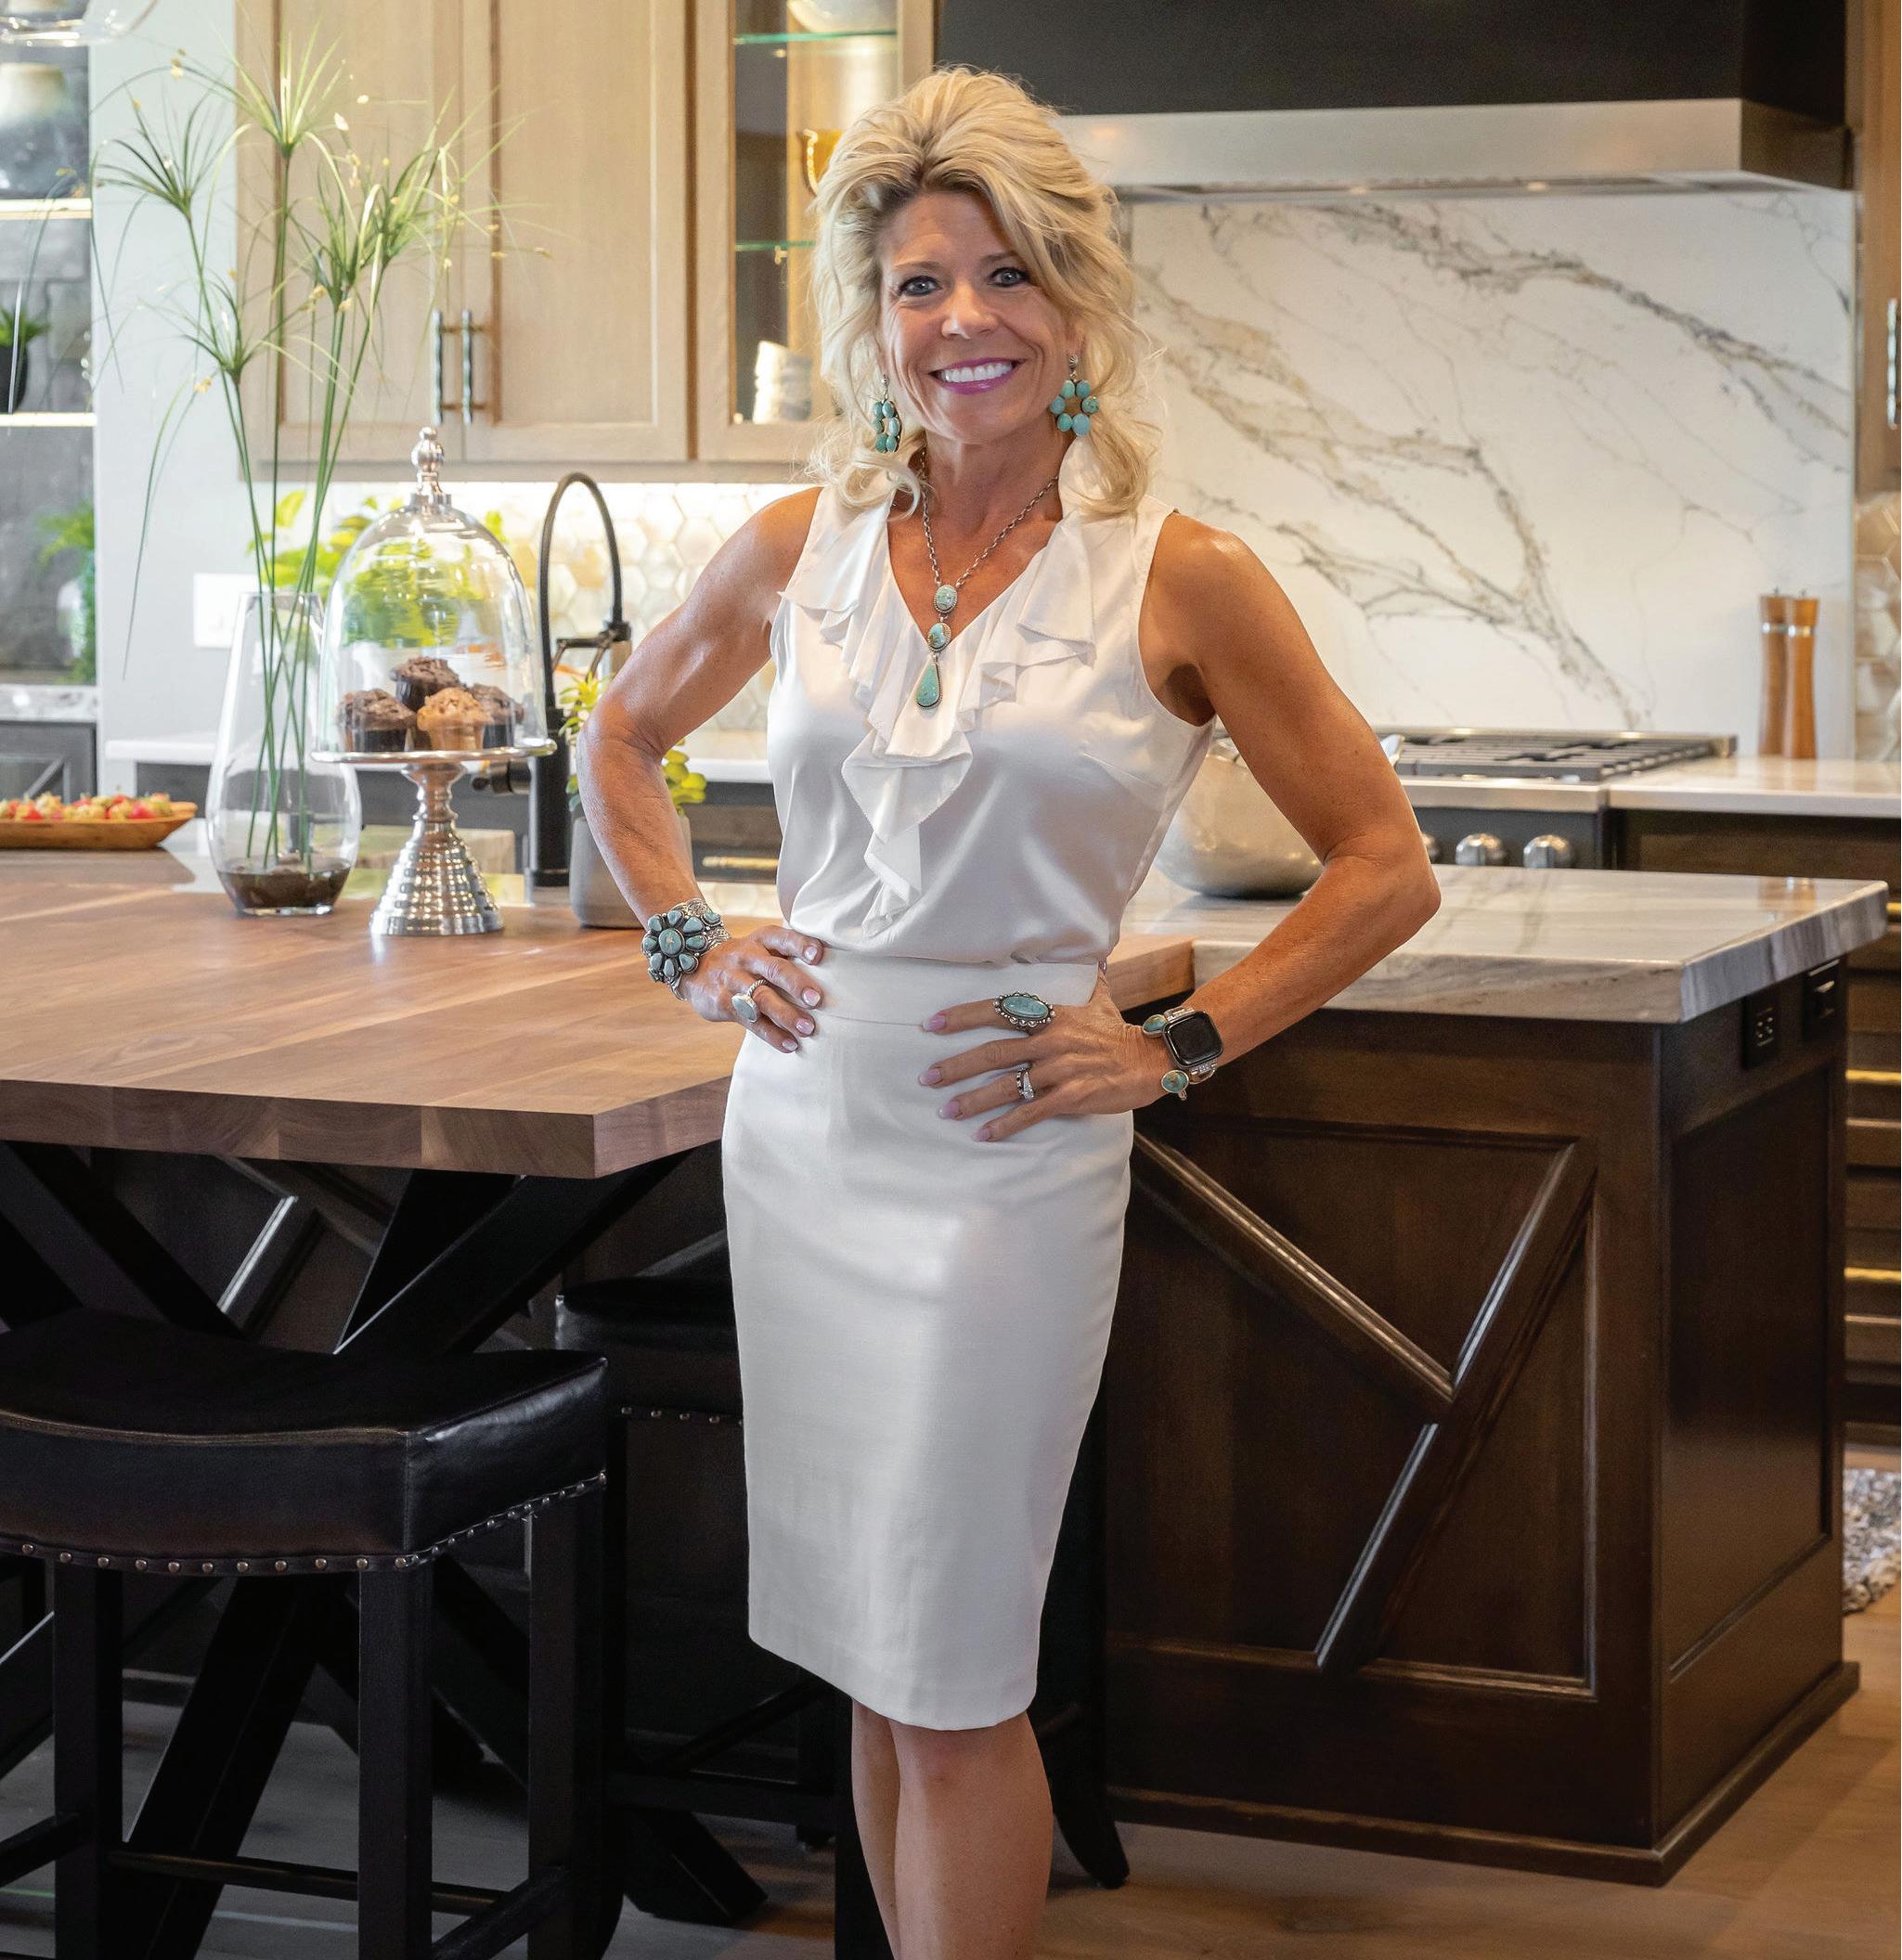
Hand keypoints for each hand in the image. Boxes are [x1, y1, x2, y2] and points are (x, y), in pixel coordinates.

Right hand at [676, 922, 827, 1050]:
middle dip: (797, 984)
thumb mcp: (759, 946)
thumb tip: (834, 975)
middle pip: (774, 969)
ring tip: (808, 1029)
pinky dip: (772, 1034)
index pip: (783, 937)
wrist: (693, 966)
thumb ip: (786, 955)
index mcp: (761, 940)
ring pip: (762, 998)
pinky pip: (751, 1021)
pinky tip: (790, 1045)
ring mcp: (733, 980)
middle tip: (817, 1000)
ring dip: (786, 1015)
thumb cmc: (744, 959)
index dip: (801, 945)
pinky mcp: (724, 1003)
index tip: (819, 955)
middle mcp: (747, 957)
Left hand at [917, 966, 1171, 1139]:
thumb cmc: (1119, 1033)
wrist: (1153, 1061)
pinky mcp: (1072, 1096)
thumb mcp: (1099, 1002)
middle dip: (956, 1066)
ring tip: (946, 1110)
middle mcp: (1051, 1041)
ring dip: (973, 1100)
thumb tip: (1092, 956)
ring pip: (1008, 1086)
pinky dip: (1005, 1125)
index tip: (931, 1024)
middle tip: (926, 1077)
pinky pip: (1031, 1112)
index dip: (963, 1016)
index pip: (999, 1010)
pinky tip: (983, 1134)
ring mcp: (1061, 1070)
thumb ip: (1087, 981)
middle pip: (993, 1053)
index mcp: (1051, 1016)